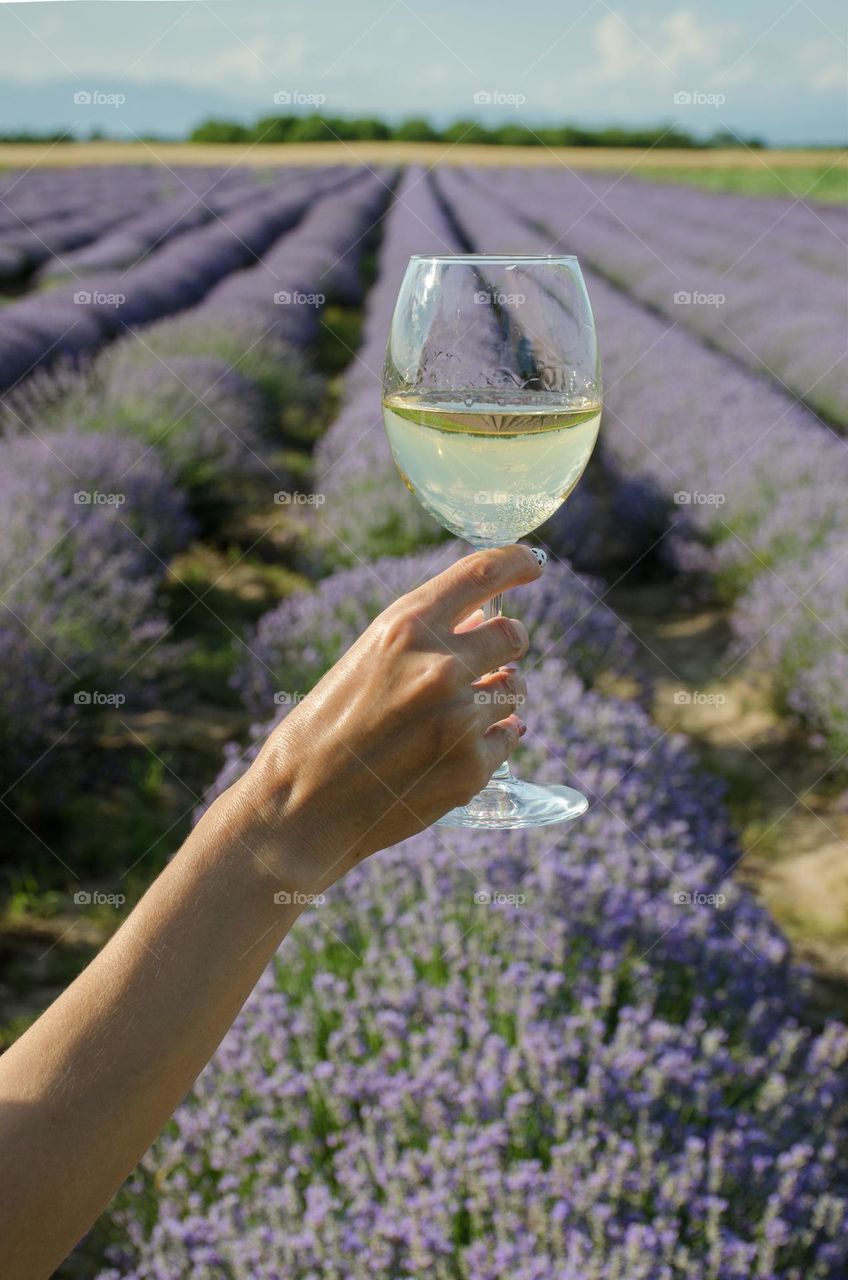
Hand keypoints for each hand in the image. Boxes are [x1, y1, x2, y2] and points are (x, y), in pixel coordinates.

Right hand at [232, 545, 541, 893]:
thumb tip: (486, 621)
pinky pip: (508, 736)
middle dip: (505, 645)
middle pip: (514, 635)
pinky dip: (488, 740)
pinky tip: (447, 751)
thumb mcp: (367, 659)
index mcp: (405, 627)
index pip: (482, 573)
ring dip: (496, 695)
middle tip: (484, 662)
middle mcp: (440, 666)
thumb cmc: (328, 726)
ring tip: (447, 718)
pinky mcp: (472, 767)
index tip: (532, 563)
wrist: (303, 806)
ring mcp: (461, 719)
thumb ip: (424, 636)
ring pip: (515, 689)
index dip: (516, 561)